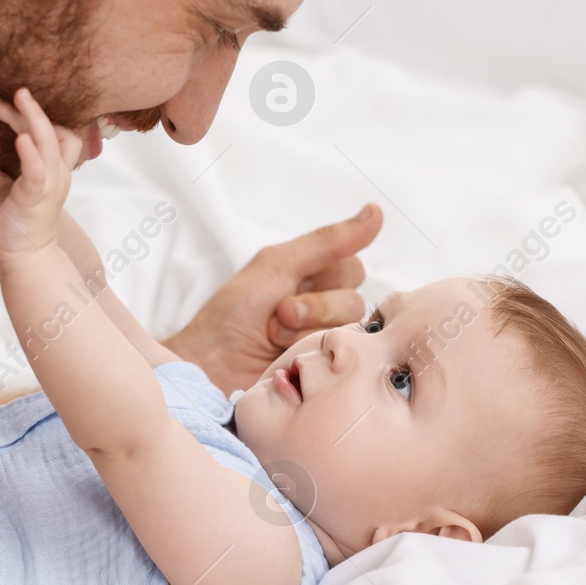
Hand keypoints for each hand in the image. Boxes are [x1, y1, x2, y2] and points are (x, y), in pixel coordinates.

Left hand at [0, 88, 82, 267]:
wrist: (23, 255)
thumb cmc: (15, 222)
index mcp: (52, 168)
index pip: (56, 131)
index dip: (38, 114)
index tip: (11, 101)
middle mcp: (57, 172)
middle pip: (51, 129)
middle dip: (27, 110)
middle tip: (0, 99)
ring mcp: (49, 183)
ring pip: (49, 143)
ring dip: (32, 118)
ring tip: (17, 99)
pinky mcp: (36, 196)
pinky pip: (38, 170)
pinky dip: (30, 153)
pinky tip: (20, 139)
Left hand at [163, 206, 383, 393]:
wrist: (209, 365)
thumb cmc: (233, 315)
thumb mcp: (277, 265)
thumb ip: (328, 241)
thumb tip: (375, 212)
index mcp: (312, 279)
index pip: (352, 266)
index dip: (326, 275)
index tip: (291, 283)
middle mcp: (323, 310)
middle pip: (355, 299)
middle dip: (314, 306)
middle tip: (278, 314)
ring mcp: (323, 342)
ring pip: (350, 329)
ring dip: (307, 330)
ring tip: (274, 337)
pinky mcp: (323, 372)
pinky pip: (343, 358)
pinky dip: (311, 353)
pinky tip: (287, 358)